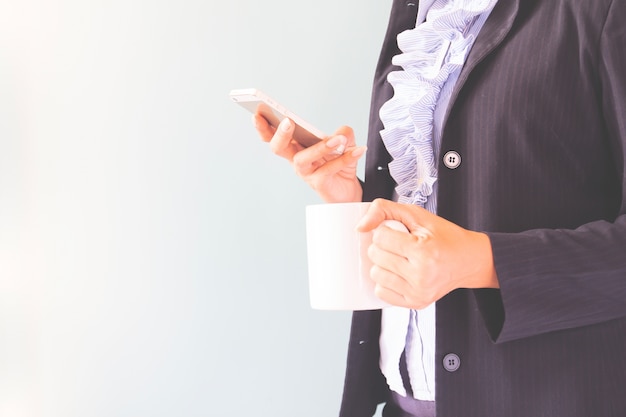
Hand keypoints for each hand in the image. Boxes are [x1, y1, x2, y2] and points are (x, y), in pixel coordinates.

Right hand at [253, 114, 365, 202]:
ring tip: (338, 140)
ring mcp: (306, 173)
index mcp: (296, 146)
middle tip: (288, 122)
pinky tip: (358, 150)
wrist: (349, 190)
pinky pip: (328, 170)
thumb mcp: (344, 143)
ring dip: (319, 147)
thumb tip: (342, 132)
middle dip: (280, 134)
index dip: (263, 126)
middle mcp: (297, 160)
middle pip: (279, 148)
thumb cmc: (339, 164)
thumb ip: (344, 133)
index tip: (257, 112)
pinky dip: (344, 159)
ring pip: (302, 159)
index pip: (274, 136)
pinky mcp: (318, 184)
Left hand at [357, 199, 498, 308]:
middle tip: (400, 245)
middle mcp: (421, 275)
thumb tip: (360, 226)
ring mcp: (418, 292)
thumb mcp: (417, 215)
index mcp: (423, 251)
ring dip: (383, 264)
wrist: (468, 261)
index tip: (398, 232)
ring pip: (376, 275)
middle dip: (383, 246)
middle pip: (376, 256)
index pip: (380, 238)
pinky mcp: (415, 303)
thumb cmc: (445, 237)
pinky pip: (382, 292)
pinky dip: (386, 281)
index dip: (386, 231)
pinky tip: (399, 273)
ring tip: (400, 259)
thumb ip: (384, 210)